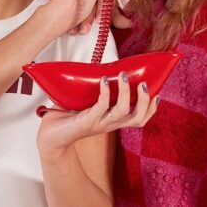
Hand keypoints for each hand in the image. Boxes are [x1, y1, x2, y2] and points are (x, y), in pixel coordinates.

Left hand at [36, 72, 157, 153]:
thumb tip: (99, 69)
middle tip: (144, 84)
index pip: (139, 119)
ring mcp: (99, 124)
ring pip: (121, 112)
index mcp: (112, 121)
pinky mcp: (86, 122)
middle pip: (137, 118)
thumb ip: (94, 91)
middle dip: (144, 101)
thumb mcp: (85, 104)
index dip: (151, 109)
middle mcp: (109, 124)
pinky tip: (103, 81)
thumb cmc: (66, 118)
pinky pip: (101, 107)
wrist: (49, 136)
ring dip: (125, 92)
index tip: (157, 93)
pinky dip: (104, 93)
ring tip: (122, 76)